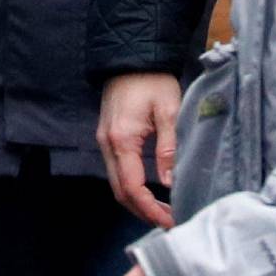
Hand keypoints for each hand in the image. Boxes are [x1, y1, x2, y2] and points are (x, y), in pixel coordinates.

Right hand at [98, 72, 181, 227]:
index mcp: (122, 140)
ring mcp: (104, 141)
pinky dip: (131, 187)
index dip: (151, 210)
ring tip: (163, 210)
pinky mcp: (108, 136)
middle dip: (143, 212)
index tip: (171, 221)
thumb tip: (169, 184)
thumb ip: (168, 148)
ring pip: (116, 184)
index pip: (132, 188)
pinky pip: (116, 171)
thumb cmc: (152, 79)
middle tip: (169, 221)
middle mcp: (107, 144)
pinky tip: (150, 190)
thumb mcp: (168, 110)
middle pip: (120, 192)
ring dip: (137, 201)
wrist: (130, 55)